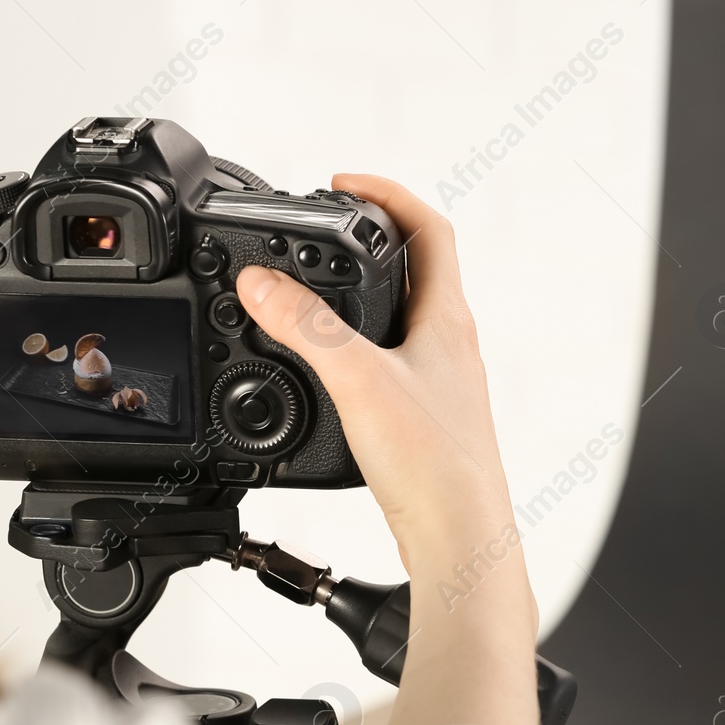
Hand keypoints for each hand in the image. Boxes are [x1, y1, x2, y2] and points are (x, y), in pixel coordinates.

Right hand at [236, 175, 540, 724]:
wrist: (461, 542)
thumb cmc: (435, 466)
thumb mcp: (358, 380)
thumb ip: (306, 327)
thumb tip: (262, 281)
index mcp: (449, 320)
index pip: (430, 228)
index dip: (388, 192)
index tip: (343, 181)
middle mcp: (453, 348)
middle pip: (419, 270)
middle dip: (371, 241)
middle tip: (322, 231)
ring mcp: (442, 387)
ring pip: (403, 322)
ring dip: (361, 299)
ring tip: (311, 294)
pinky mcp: (425, 425)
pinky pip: (390, 369)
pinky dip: (356, 354)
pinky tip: (326, 375)